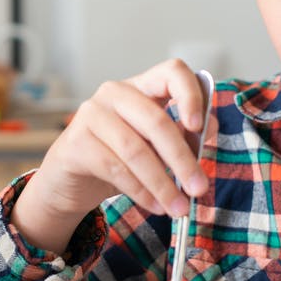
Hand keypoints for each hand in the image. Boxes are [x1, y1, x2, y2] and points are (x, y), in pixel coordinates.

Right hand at [11, 59, 210, 253]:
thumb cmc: (118, 159)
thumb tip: (210, 128)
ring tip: (179, 208)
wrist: (70, 182)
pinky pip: (116, 169)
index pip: (172, 72)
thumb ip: (182, 135)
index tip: (199, 126)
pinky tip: (155, 206)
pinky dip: (141, 192)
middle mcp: (114, 93)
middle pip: (156, 121)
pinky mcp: (76, 142)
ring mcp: (91, 114)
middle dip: (182, 159)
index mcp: (141, 87)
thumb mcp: (154, 147)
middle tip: (199, 188)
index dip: (190, 95)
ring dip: (163, 184)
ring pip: (136, 150)